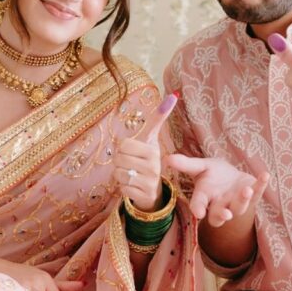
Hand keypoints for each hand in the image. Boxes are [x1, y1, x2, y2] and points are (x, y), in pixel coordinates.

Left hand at [113, 93, 177, 210]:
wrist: (154, 190)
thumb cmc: (148, 159)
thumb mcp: (151, 138)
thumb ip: (158, 117)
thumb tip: (174, 95)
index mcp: (153, 150)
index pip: (122, 144)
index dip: (122, 148)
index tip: (132, 151)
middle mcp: (153, 166)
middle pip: (118, 158)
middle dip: (119, 161)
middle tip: (129, 164)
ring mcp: (149, 182)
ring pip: (117, 174)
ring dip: (120, 175)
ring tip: (131, 175)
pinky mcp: (143, 195)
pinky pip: (121, 188)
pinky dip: (123, 188)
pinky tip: (132, 186)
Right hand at [165, 154, 269, 227]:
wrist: (231, 176)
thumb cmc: (212, 174)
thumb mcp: (200, 167)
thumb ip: (186, 165)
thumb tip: (166, 157)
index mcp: (204, 198)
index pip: (199, 206)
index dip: (198, 209)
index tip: (198, 213)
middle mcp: (220, 204)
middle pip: (219, 215)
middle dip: (222, 214)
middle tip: (226, 214)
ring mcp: (236, 202)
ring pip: (239, 207)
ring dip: (243, 200)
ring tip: (246, 190)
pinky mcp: (252, 195)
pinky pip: (257, 193)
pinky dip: (261, 185)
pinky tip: (265, 175)